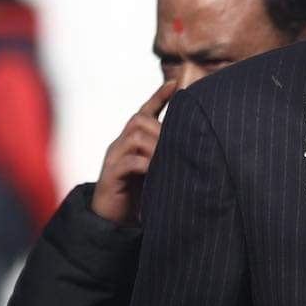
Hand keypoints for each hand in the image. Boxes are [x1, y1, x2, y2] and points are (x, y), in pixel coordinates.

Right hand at [90, 78, 175, 225]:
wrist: (112, 221)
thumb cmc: (138, 195)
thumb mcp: (155, 171)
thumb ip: (166, 156)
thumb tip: (195, 143)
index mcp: (131, 141)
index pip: (143, 112)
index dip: (158, 97)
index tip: (175, 84)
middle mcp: (120, 145)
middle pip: (138, 120)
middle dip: (160, 128)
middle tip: (176, 144)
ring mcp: (113, 159)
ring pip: (134, 136)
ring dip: (155, 145)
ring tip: (166, 160)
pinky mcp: (110, 177)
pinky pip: (127, 162)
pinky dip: (145, 164)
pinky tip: (155, 171)